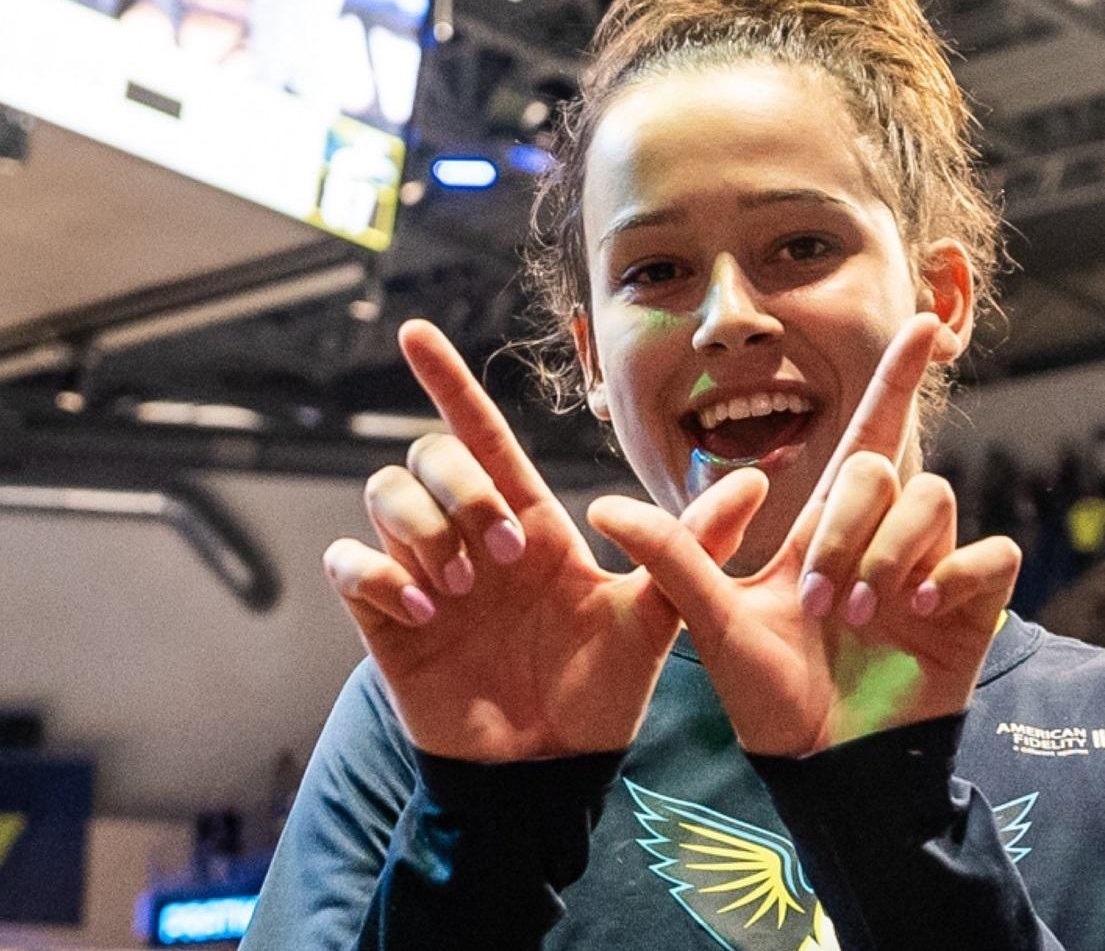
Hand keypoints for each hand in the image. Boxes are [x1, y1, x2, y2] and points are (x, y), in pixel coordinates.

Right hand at [322, 320, 768, 761]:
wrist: (554, 772)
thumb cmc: (601, 694)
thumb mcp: (654, 620)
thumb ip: (691, 549)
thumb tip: (757, 482)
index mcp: (531, 524)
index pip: (485, 434)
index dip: (450, 381)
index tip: (417, 332)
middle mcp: (472, 537)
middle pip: (431, 454)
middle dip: (462, 489)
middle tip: (504, 556)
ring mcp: (424, 576)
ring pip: (384, 493)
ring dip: (423, 527)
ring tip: (462, 588)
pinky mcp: (386, 620)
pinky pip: (347, 562)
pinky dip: (375, 573)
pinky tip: (422, 612)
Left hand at [589, 314, 1019, 756]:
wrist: (824, 771)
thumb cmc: (770, 700)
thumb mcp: (716, 625)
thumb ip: (674, 561)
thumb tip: (600, 506)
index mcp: (827, 528)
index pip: (866, 433)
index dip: (894, 377)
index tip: (921, 320)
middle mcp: (882, 535)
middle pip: (882, 466)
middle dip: (848, 526)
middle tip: (823, 602)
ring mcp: (931, 567)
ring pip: (933, 499)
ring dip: (891, 553)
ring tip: (861, 617)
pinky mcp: (972, 605)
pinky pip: (989, 553)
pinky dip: (958, 573)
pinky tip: (924, 610)